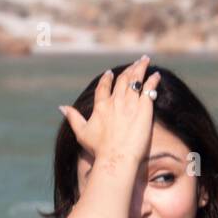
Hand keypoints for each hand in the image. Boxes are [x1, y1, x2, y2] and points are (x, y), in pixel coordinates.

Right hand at [58, 54, 160, 171]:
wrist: (116, 158)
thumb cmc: (99, 150)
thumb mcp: (82, 133)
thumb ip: (73, 118)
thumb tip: (61, 107)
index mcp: (101, 106)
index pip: (104, 86)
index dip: (107, 78)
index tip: (110, 73)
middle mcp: (115, 101)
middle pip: (122, 79)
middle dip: (128, 69)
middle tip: (134, 63)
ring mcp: (130, 103)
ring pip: (136, 80)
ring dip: (140, 68)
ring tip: (145, 60)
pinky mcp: (144, 108)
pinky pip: (149, 89)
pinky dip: (153, 80)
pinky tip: (156, 75)